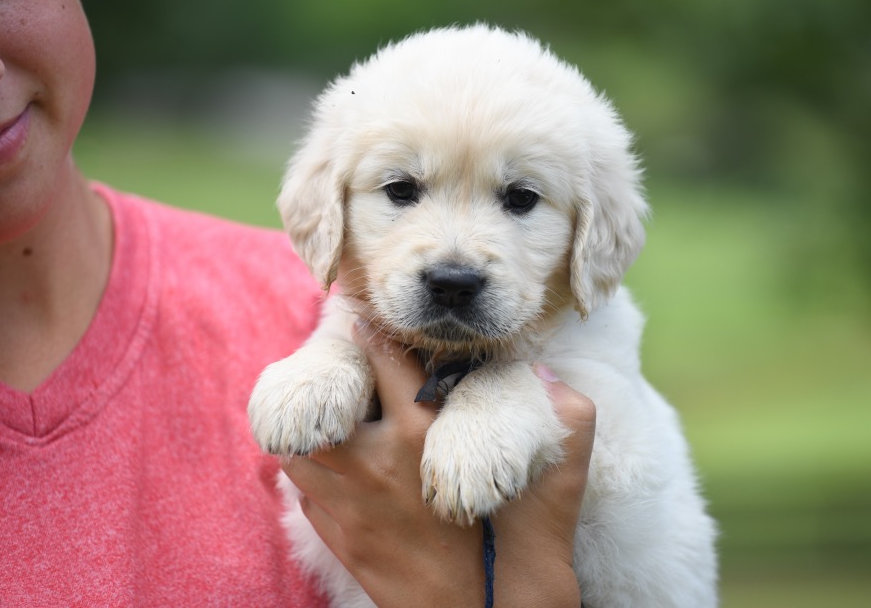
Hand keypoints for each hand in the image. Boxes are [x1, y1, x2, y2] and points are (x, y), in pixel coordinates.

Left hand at [280, 324, 594, 606]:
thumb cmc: (516, 553)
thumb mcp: (557, 485)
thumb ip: (569, 422)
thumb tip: (551, 372)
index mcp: (423, 439)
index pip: (386, 365)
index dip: (370, 334)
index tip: (359, 318)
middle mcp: (377, 465)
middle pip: (326, 402)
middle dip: (324, 378)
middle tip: (327, 364)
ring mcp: (351, 505)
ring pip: (301, 450)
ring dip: (309, 428)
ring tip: (323, 414)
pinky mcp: (340, 539)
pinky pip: (306, 494)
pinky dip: (311, 473)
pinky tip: (327, 466)